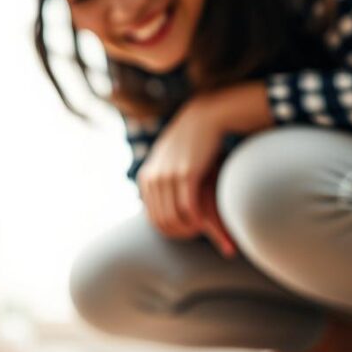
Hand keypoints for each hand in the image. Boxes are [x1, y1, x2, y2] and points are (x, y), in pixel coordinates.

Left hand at [138, 95, 233, 254]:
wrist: (204, 117)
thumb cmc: (190, 142)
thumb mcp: (167, 159)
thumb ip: (160, 179)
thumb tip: (158, 201)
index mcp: (145, 178)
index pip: (152, 219)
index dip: (170, 231)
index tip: (186, 231)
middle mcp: (153, 178)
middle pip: (162, 222)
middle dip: (180, 233)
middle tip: (196, 234)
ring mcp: (168, 176)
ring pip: (174, 218)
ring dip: (189, 229)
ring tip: (202, 229)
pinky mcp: (186, 174)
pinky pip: (189, 208)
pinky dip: (197, 220)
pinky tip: (205, 221)